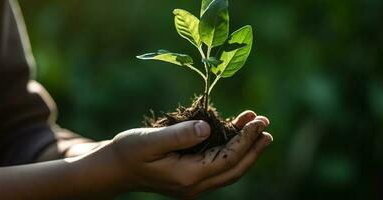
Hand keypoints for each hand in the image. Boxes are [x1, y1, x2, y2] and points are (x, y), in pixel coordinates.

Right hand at [99, 110, 272, 198]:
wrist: (116, 169)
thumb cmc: (129, 152)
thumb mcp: (150, 141)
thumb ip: (179, 135)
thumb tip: (207, 127)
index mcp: (188, 176)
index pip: (227, 158)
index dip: (246, 139)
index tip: (259, 121)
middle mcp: (195, 185)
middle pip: (235, 167)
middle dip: (253, 147)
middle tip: (266, 126)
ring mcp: (193, 183)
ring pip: (228, 168)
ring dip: (245, 149)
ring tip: (258, 128)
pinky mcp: (190, 177)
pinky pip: (218, 165)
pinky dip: (230, 150)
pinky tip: (234, 133)